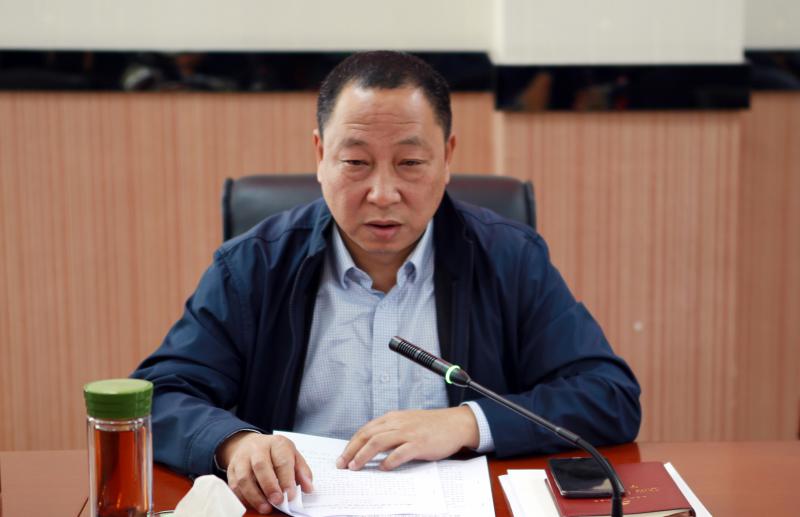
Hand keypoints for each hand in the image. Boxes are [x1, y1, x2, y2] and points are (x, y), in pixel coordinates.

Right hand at [217, 432, 312, 513]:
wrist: (252, 444)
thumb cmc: (276, 453)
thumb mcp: (292, 455)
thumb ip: (302, 471)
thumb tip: (309, 488)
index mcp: (277, 443)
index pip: (282, 460)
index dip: (287, 479)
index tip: (290, 495)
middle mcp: (257, 448)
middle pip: (261, 466)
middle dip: (269, 486)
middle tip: (277, 501)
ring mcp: (242, 458)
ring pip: (244, 477)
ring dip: (255, 495)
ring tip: (265, 508)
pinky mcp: (231, 469)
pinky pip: (234, 485)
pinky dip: (243, 497)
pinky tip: (252, 504)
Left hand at [336, 406, 478, 470]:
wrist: (455, 423)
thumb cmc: (431, 426)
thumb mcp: (407, 423)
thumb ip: (390, 431)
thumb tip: (370, 447)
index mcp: (393, 418)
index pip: (365, 430)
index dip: (351, 444)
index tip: (343, 457)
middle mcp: (398, 423)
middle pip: (367, 435)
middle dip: (351, 450)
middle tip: (342, 464)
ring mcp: (408, 433)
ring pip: (379, 442)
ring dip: (364, 455)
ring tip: (355, 466)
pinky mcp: (420, 443)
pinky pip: (400, 452)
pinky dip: (389, 461)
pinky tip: (383, 468)